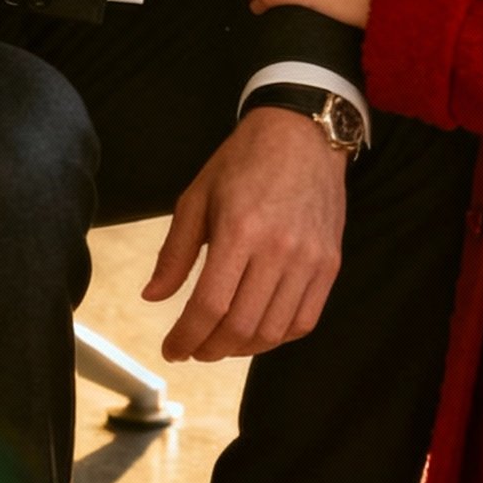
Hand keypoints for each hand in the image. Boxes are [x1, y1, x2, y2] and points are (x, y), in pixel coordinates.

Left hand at [142, 107, 347, 361]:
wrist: (303, 133)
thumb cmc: (243, 161)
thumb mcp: (197, 196)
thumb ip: (175, 251)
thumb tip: (152, 296)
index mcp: (240, 230)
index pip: (210, 306)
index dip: (186, 337)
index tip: (172, 349)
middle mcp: (279, 249)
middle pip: (241, 327)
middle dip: (210, 348)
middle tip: (194, 348)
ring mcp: (309, 259)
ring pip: (273, 331)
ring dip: (242, 348)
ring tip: (222, 341)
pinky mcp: (330, 263)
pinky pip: (304, 320)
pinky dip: (277, 337)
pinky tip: (257, 330)